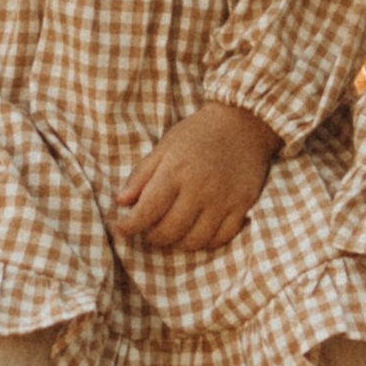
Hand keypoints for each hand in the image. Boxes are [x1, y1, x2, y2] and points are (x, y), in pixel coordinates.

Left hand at [112, 101, 279, 252]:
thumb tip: (121, 202)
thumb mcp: (165, 146)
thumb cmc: (199, 133)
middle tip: (148, 230)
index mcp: (176, 170)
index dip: (129, 226)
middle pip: (169, 231)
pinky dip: (205, 242)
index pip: (147, 211)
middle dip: (152, 236)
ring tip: (172, 232)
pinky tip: (197, 231)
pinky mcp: (242, 205)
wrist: (244, 122)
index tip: (122, 228)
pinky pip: (220, 239)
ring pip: (194, 241)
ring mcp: (223, 199)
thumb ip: (142, 174)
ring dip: (177, 243)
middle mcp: (200, 187)